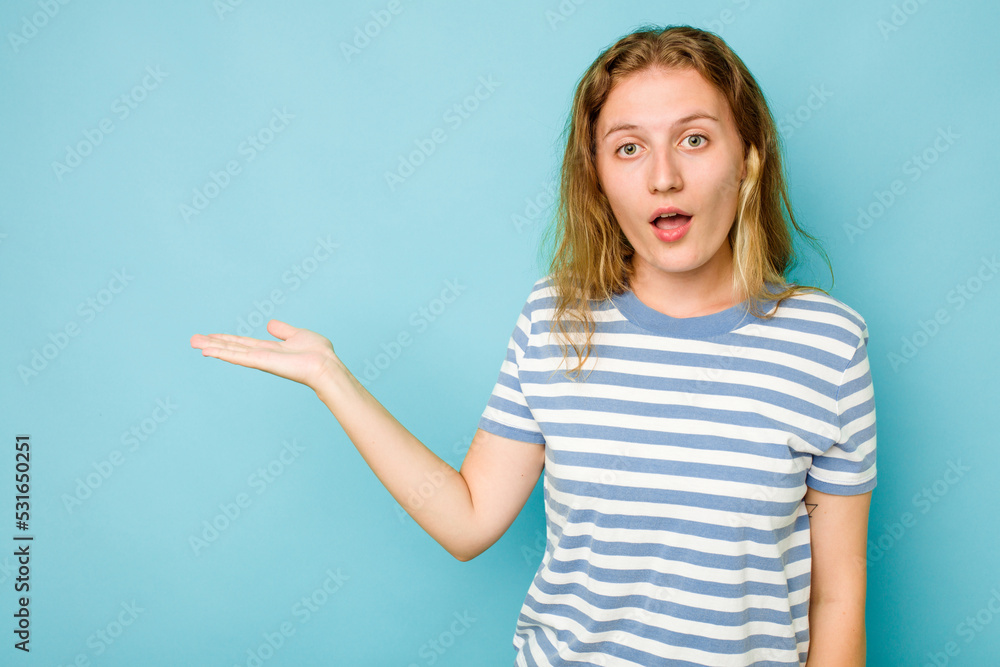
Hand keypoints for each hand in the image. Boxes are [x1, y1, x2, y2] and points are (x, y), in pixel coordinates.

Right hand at [190, 319, 340, 392]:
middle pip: (233, 347)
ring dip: (212, 347)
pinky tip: (208, 351)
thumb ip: (283, 330)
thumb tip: (269, 324)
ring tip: (193, 343)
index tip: (210, 336)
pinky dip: (223, 353)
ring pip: (232, 352)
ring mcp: (261, 359)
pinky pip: (239, 356)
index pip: (243, 344)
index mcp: (270, 349)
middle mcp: (262, 355)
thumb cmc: (318, 353)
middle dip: (213, 343)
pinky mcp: (262, 362)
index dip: (226, 340)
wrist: (325, 365)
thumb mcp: (298, 335)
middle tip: (192, 340)